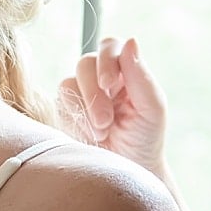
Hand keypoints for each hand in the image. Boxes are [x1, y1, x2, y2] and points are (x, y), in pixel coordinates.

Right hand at [57, 37, 167, 175]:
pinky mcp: (64, 109)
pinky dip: (74, 121)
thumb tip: (131, 41)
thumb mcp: (151, 109)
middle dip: (94, 94)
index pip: (110, 47)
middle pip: (84, 63)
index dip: (106, 61)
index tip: (109, 84)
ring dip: (84, 111)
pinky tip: (89, 136)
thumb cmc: (144, 139)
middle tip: (105, 123)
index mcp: (126, 70)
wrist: (125, 169)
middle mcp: (100, 76)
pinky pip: (59, 104)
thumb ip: (141, 76)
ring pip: (68, 83)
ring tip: (101, 134)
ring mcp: (80, 92)